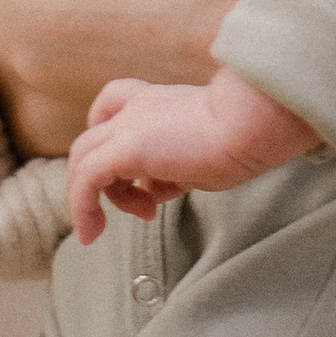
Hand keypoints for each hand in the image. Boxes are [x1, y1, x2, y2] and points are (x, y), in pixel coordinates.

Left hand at [65, 67, 317, 243]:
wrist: (253, 124)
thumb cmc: (245, 140)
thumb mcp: (202, 158)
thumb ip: (173, 169)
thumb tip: (152, 190)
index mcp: (160, 103)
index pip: (115, 106)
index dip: (109, 139)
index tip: (137, 180)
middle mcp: (139, 107)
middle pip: (93, 139)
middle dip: (101, 180)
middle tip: (140, 208)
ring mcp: (130, 124)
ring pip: (82, 158)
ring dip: (90, 197)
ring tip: (111, 226)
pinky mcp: (127, 146)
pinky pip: (86, 178)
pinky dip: (82, 207)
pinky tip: (92, 233)